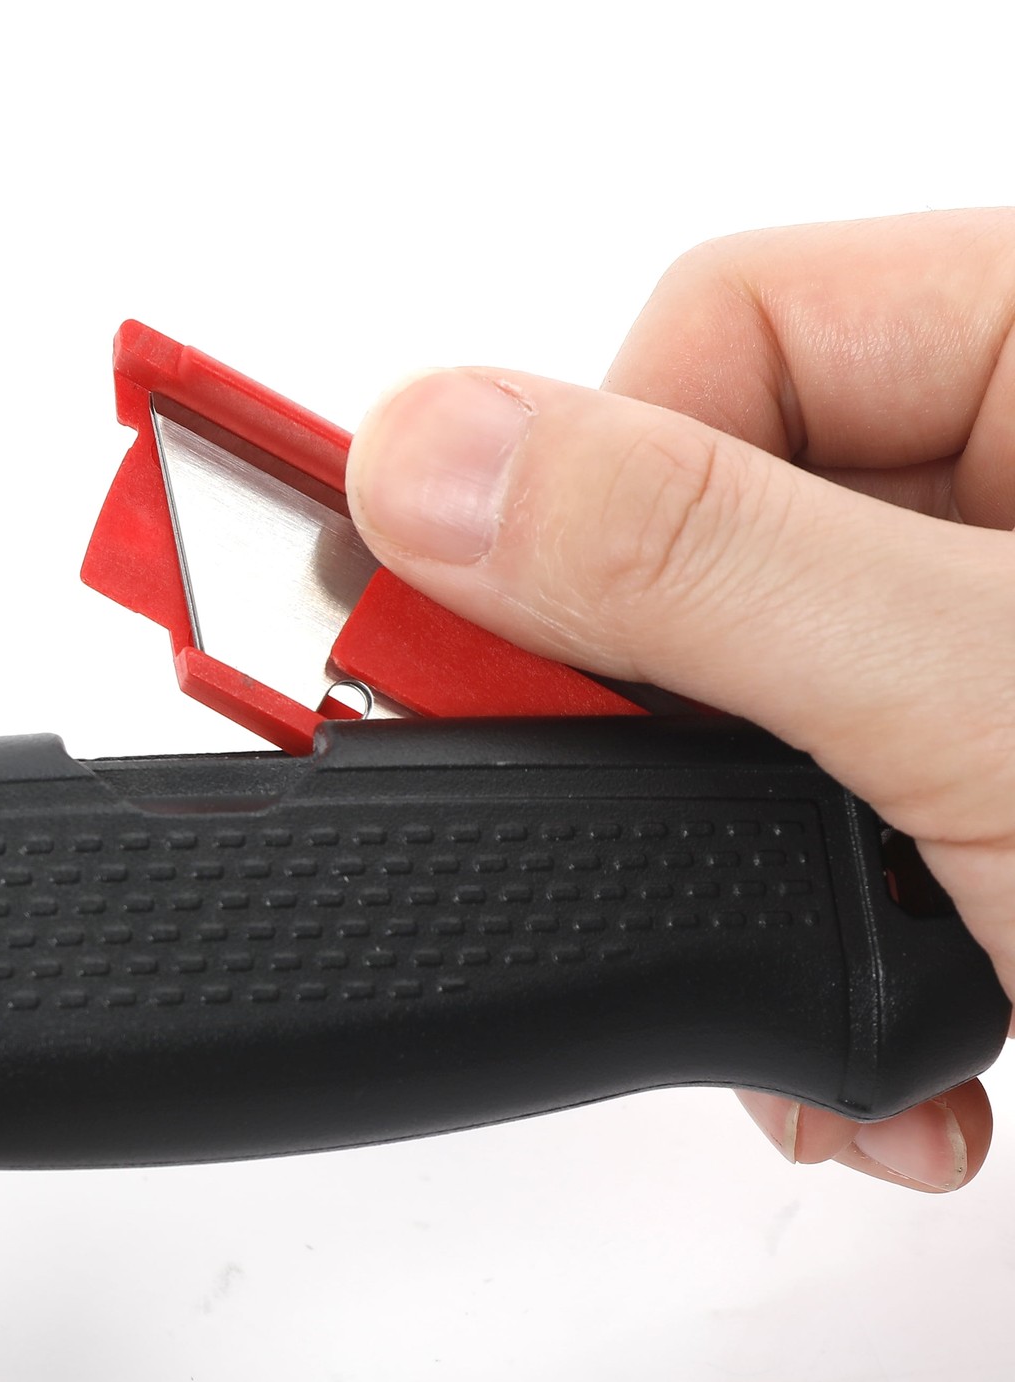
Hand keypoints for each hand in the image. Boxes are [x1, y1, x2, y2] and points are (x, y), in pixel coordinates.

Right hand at [347, 209, 1014, 1193]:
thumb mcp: (994, 707)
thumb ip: (696, 565)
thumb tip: (424, 452)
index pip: (720, 327)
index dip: (589, 487)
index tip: (491, 638)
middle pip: (706, 523)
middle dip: (664, 734)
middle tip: (655, 847)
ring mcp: (1000, 635)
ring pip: (748, 692)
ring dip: (741, 879)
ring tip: (819, 1028)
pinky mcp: (988, 771)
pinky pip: (822, 803)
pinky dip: (825, 956)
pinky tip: (892, 1054)